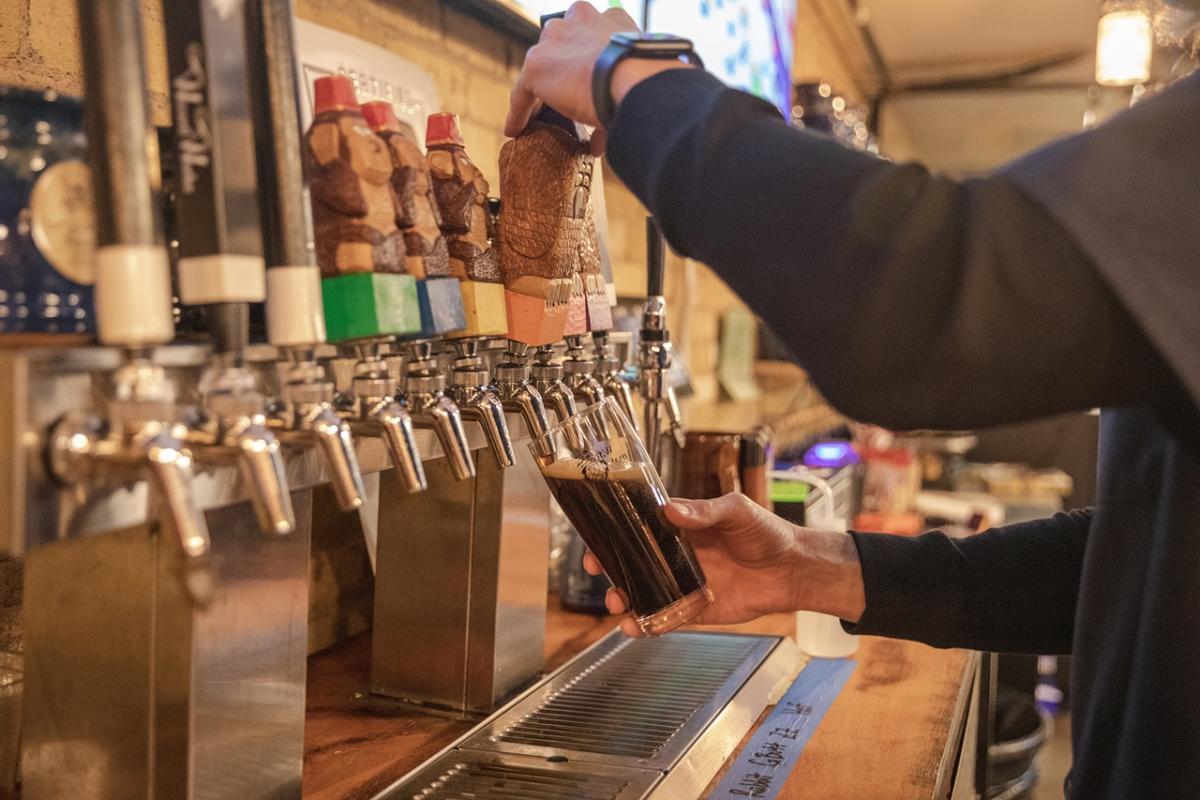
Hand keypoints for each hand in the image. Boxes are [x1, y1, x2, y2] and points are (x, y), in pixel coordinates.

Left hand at [505, 2, 692, 145]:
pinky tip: (516, 129)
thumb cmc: (648, 80)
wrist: (635, 79)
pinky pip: (523, 92)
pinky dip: (519, 112)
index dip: (588, 62)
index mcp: (611, 19)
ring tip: (538, 117)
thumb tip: (612, 130)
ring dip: (542, 90)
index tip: (587, 82)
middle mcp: (581, 18)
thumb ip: (621, 92)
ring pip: (542, 66)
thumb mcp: (638, 76)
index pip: (591, 36)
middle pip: (563, 44)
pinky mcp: (537, 64)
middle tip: (566, 98)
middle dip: (564, 70)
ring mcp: (556, 38)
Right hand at [584, 493, 866, 636]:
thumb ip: (705, 511)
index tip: (596, 539)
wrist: (794, 569)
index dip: (614, 534)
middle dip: (611, 567)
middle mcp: (677, 555)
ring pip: (644, 592)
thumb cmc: (767, 532)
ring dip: (624, 598)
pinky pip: (665, 618)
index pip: (639, 528)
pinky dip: (646, 625)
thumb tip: (672, 510)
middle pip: (634, 562)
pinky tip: (633, 628)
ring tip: (616, 603)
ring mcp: (684, 583)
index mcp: (682, 528)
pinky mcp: (696, 610)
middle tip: (599, 572)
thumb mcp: (737, 511)